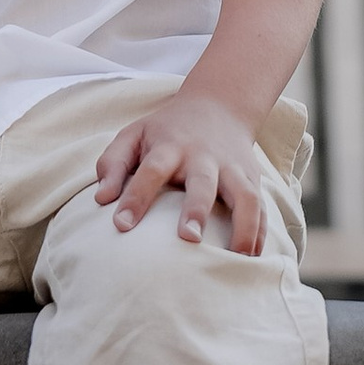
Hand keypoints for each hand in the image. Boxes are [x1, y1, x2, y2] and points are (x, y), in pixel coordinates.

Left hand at [95, 90, 274, 255]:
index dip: (136, 197)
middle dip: (196, 209)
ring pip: (244, 195)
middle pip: (202, 181)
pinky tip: (253, 259)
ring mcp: (231, 168)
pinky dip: (260, 233)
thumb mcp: (134, 134)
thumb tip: (101, 199)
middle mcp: (203, 156)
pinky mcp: (252, 178)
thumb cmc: (167, 130)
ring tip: (236, 258)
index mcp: (170, 145)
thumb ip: (113, 163)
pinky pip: (262, 207)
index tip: (121, 226)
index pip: (151, 169)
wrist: (217, 105)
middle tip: (187, 238)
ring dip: (243, 226)